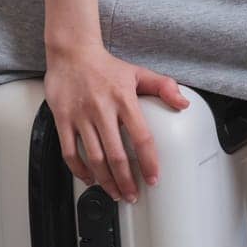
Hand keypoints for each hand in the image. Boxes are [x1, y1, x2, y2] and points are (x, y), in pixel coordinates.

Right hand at [44, 40, 188, 203]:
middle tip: (133, 195)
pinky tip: (89, 178)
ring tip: (115, 193)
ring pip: (94, 157)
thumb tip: (184, 103)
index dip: (148, 162)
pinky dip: (80, 170)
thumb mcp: (137, 72)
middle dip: (126, 181)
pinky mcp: (63, 119)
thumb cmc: (105, 66)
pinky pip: (70, 152)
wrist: (71, 51)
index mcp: (123, 98)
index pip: (141, 137)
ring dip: (106, 181)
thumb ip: (163, 86)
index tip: (153, 179)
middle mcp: (102, 108)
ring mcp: (81, 115)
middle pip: (116, 154)